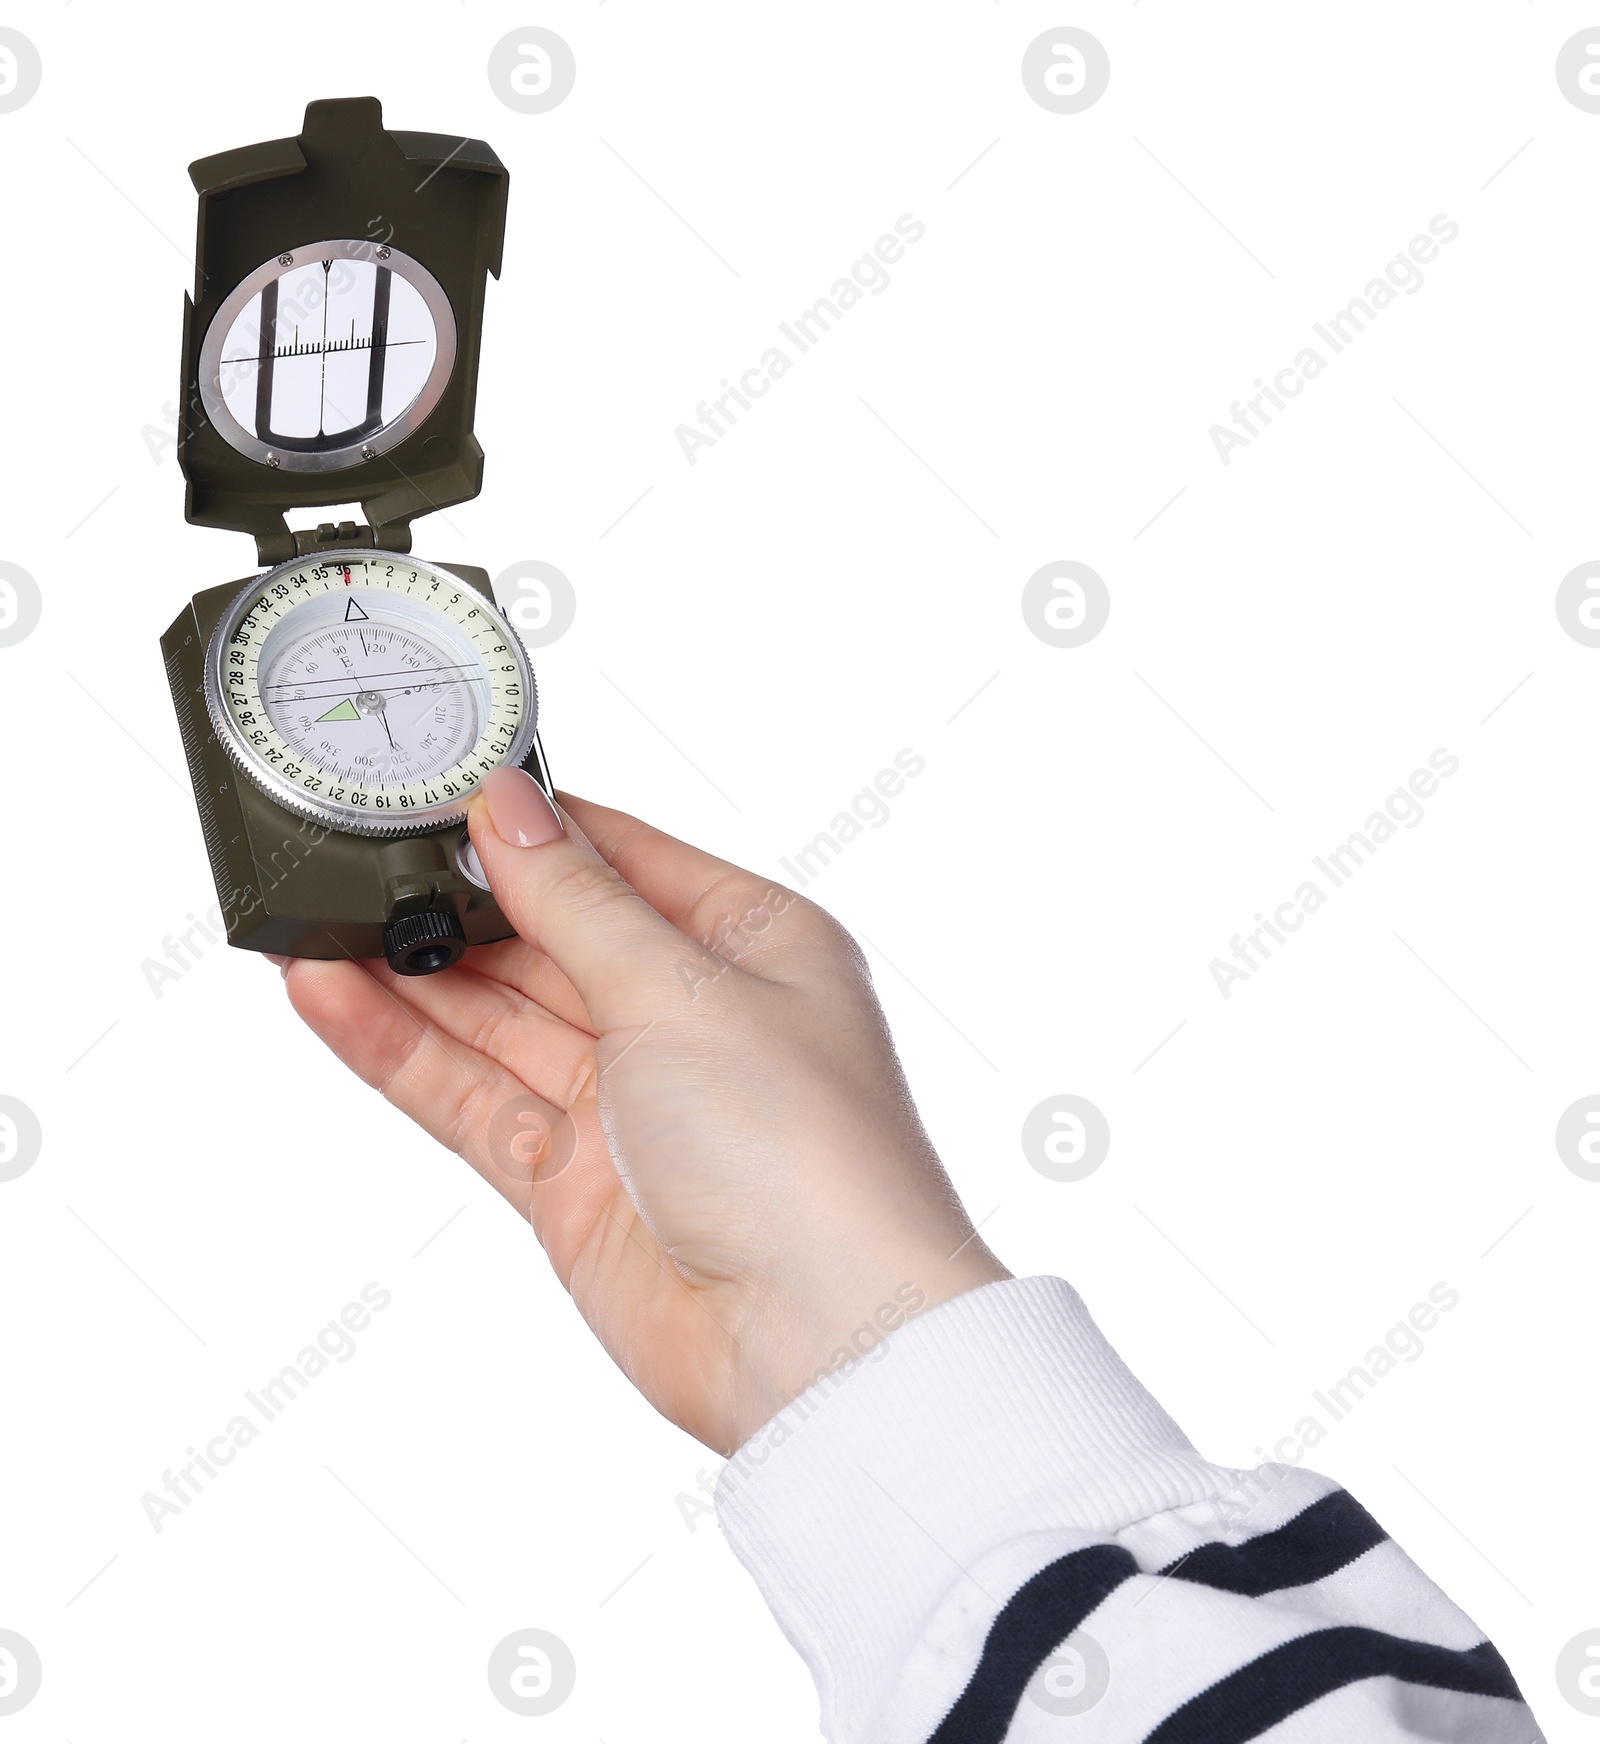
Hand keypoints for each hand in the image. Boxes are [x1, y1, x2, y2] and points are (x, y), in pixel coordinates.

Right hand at [278, 770, 1008, 1452]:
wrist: (817, 1343)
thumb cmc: (803, 1153)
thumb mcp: (682, 990)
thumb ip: (578, 902)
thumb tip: (510, 808)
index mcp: (752, 944)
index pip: (621, 859)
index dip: (531, 828)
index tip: (437, 791)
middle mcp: (690, 1015)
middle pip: (548, 937)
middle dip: (452, 902)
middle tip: (348, 854)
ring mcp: (626, 1100)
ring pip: (495, 1018)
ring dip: (407, 974)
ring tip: (309, 920)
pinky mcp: (569, 1177)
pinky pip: (470, 1095)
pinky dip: (401, 1050)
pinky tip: (333, 999)